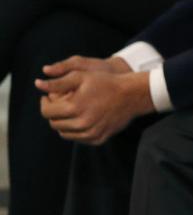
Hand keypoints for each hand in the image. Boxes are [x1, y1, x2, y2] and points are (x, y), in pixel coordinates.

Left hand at [36, 56, 153, 144]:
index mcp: (74, 107)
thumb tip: (37, 85)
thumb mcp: (81, 76)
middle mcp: (82, 123)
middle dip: (54, 113)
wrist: (133, 95)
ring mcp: (91, 133)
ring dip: (64, 123)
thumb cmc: (106, 82)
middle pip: (54, 124)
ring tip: (71, 111)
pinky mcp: (99, 139)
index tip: (47, 97)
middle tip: (59, 103)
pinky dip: (77, 131)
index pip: (47, 112)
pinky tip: (83, 118)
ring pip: (65, 133)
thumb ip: (58, 82)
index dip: (44, 103)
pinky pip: (79, 139)